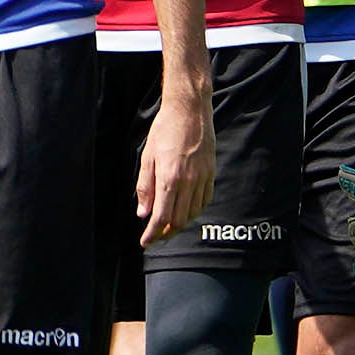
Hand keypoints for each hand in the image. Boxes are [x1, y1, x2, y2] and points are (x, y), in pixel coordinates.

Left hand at [137, 74, 216, 244]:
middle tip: (154, 237)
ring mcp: (203, 178)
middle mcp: (189, 181)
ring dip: (180, 224)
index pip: (162, 217)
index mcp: (169, 178)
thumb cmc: (164, 132)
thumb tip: (143, 213)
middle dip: (166, 233)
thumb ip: (145, 187)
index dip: (153, 234)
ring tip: (167, 228)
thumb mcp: (147, 157)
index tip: (145, 242)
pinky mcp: (212, 174)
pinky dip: (194, 211)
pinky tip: (185, 212)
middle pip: (179, 220)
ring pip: (193, 213)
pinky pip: (204, 200)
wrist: (190, 112)